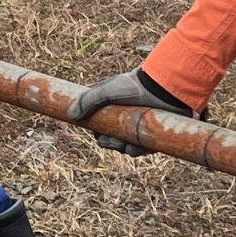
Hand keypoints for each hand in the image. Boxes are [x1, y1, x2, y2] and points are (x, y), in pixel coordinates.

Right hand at [71, 68, 194, 154]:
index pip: (97, 125)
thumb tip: (71, 115)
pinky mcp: (150, 136)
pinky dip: (135, 150)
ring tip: (125, 142)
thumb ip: (87, 101)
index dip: (96, 131)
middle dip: (108, 142)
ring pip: (122, 147)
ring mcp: (136, 128)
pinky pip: (138, 150)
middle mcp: (123, 119)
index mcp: (110, 108)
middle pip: (108, 139)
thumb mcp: (107, 90)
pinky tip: (137, 146)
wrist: (164, 89)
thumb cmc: (135, 86)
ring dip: (120, 147)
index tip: (97, 131)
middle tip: (112, 139)